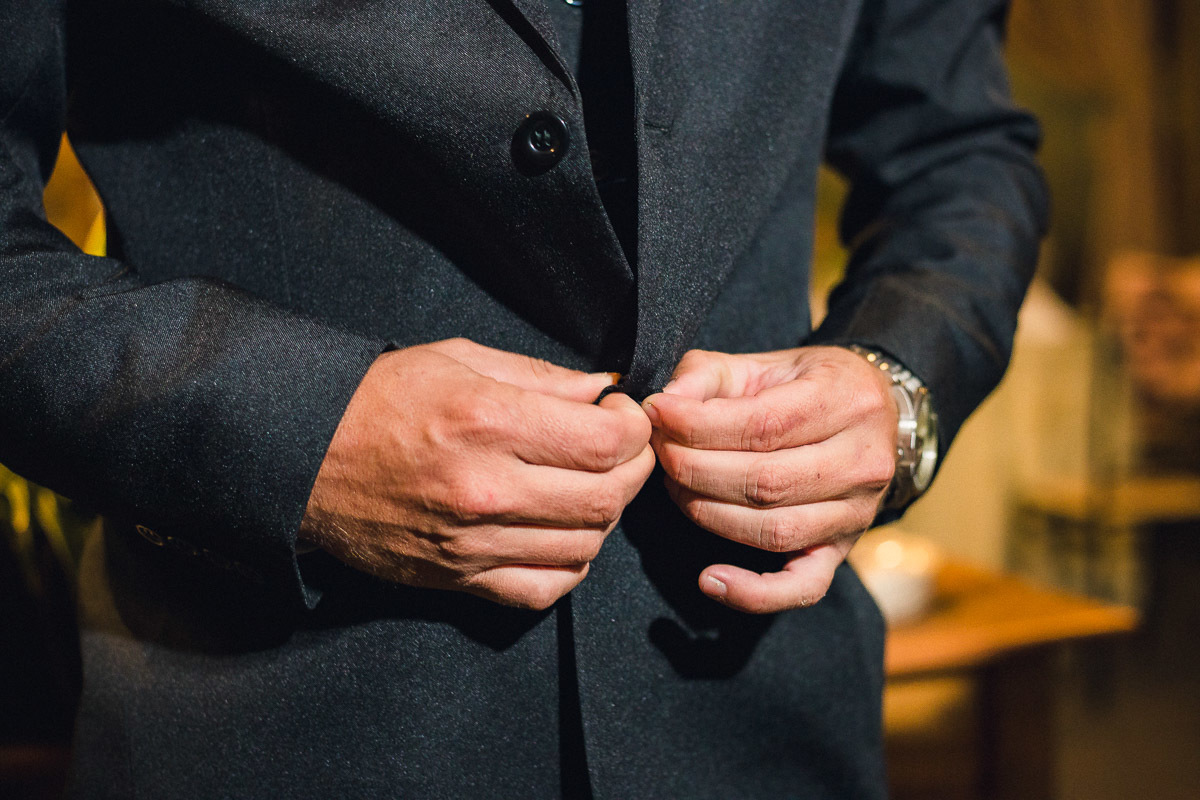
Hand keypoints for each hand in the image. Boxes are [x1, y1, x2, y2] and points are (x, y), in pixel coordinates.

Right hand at [300, 338, 654, 609]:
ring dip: (604, 515)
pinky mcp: (458, 578)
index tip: (622, 413)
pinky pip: (544, 589)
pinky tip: (562, 533)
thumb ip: (539, 376)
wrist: (303, 457)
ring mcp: (472, 542)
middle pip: (606, 497)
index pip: (606, 442)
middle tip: (620, 447)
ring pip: (585, 546)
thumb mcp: (457, 360)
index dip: (634, 427)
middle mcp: (486, 489)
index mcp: (488, 422)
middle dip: (633, 468)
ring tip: (588, 484)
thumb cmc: (378, 399)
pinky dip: (570, 565)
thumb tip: (600, 390)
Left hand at [643, 346, 896, 613]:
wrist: (872, 415)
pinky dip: (754, 593)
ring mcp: (857, 513)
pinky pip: (803, 587)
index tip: (657, 415)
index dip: (698, 425)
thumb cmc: (805, 386)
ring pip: (773, 530)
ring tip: (675, 488)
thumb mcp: (761, 364)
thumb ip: (708, 374)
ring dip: (708, 513)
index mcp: (846, 400)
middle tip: (661, 453)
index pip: (763, 424)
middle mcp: (862, 461)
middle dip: (695, 469)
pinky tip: (710, 580)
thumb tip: (665, 403)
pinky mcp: (842, 550)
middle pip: (765, 481)